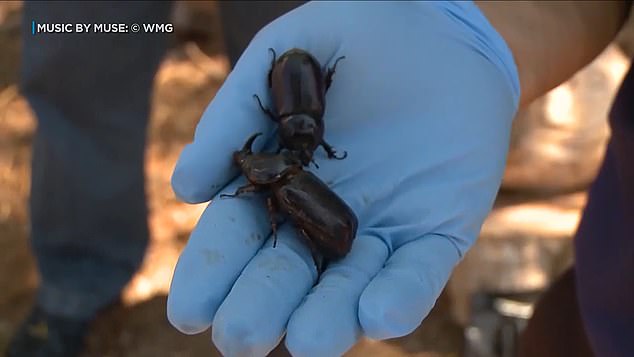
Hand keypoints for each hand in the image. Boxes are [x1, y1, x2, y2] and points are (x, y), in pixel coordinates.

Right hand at [167, 1, 519, 355]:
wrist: (442, 29)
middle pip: (286, 275)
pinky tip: (377, 314)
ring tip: (305, 339)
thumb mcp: (288, 56)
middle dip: (261, 307)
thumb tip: (186, 188)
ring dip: (327, 317)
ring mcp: (381, 228)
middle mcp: (324, 217)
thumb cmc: (359, 36)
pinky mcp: (438, 229)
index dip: (212, 274)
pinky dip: (400, 295)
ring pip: (348, 288)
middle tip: (239, 338)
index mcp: (281, 182)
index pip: (237, 238)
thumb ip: (236, 116)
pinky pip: (419, 271)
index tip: (189, 312)